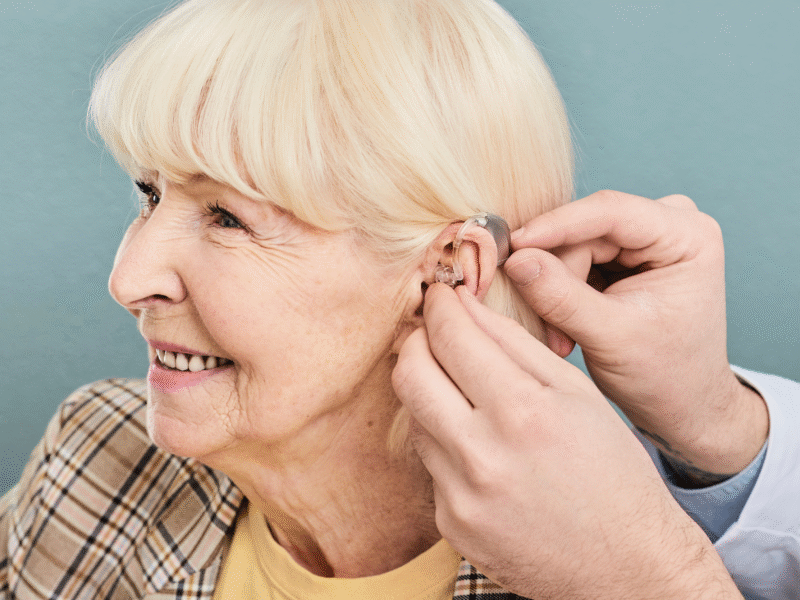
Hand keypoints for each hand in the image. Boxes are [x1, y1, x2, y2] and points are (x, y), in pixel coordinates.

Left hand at [393, 284, 742, 598]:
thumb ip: (515, 343)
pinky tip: (480, 447)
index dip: (440, 306)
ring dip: (431, 393)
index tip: (440, 295)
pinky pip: (429, 465)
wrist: (625, 565)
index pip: (452, 337)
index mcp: (523, 412)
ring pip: (414, 417)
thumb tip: (465, 306)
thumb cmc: (611, 471)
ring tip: (466, 392)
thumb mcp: (576, 394)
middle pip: (410, 374)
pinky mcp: (450, 524)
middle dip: (416, 341)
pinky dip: (446, 443)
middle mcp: (482, 456)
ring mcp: (460, 496)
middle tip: (434, 332)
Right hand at [506, 191, 767, 482]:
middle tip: (546, 326)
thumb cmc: (666, 375)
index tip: (514, 245)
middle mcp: (669, 225)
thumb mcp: (612, 338)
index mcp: (688, 236)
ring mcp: (644, 238)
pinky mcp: (622, 254)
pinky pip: (571, 257)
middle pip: (586, 230)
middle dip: (556, 274)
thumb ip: (562, 298)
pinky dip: (558, 290)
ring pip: (572, 244)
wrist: (680, 404)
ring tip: (560, 336)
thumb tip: (515, 260)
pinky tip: (563, 325)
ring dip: (555, 288)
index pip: (612, 212)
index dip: (557, 225)